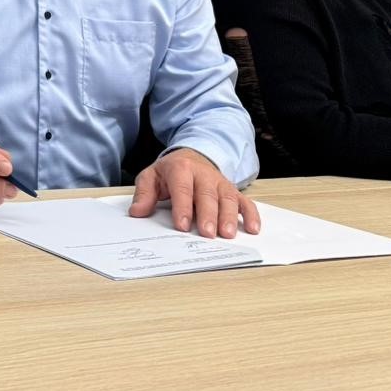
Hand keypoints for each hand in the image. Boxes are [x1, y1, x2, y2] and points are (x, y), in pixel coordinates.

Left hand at [129, 148, 259, 237]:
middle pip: (207, 195)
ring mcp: (221, 182)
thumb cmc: (170, 172)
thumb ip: (144, 194)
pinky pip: (245, 201)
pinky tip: (253, 229)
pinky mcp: (233, 190)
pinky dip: (251, 214)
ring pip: (228, 198)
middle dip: (208, 215)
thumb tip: (137, 212)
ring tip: (228, 234)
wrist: (191, 157)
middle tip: (207, 233)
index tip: (181, 226)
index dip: (182, 207)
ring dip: (229, 216)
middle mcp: (204, 174)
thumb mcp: (151, 177)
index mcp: (181, 169)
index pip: (182, 188)